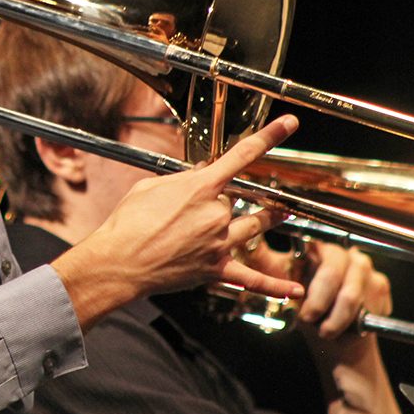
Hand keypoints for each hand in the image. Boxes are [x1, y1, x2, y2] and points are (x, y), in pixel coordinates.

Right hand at [52, 115, 305, 330]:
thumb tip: (199, 173)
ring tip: (281, 214)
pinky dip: (275, 285)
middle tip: (201, 205)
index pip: (241, 155)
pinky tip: (294, 289)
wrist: (119, 261)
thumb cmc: (127, 223)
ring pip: (254, 227)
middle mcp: (215, 213)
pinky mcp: (215, 270)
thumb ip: (180, 179)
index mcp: (200, 188)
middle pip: (236, 199)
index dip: (269, 136)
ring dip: (269, 218)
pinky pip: (252, 279)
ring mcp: (219, 243)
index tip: (289, 123)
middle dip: (222, 199)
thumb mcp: (150, 188)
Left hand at [249, 239, 391, 339]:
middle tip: (308, 317)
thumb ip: (263, 260)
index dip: (306, 256)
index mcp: (318, 248)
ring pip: (350, 292)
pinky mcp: (380, 284)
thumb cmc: (304, 308)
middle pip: (332, 269)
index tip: (299, 277)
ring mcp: (364, 267)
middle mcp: (343, 252)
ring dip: (335, 316)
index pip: (314, 240)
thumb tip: (245, 243)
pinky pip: (367, 304)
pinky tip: (346, 328)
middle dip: (318, 299)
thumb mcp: (279, 284)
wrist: (332, 338)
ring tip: (325, 330)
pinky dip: (352, 321)